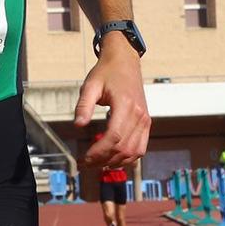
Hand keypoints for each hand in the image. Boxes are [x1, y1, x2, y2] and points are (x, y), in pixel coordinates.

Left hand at [75, 43, 149, 169]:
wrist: (125, 61)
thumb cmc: (106, 72)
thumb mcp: (90, 85)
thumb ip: (83, 106)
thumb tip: (78, 125)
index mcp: (125, 105)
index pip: (113, 137)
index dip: (98, 152)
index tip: (83, 159)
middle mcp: (139, 115)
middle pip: (123, 148)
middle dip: (102, 160)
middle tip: (84, 164)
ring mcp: (145, 120)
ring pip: (133, 153)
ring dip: (115, 162)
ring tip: (96, 164)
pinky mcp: (146, 123)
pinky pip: (140, 148)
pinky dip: (128, 158)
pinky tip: (112, 160)